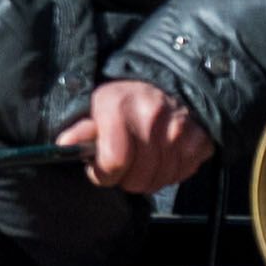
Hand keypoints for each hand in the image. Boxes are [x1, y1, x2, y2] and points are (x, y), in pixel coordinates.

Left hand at [59, 78, 214, 194]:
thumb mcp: (95, 108)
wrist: (167, 84)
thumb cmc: (124, 102)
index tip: (102, 167)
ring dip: (148, 177)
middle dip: (126, 177)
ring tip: (143, 159)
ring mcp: (181, 128)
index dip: (103, 173)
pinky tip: (163, 155)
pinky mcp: (201, 139)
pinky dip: (170, 172)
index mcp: (119, 106)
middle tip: (125, 163)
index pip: (114, 162)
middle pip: (137, 179)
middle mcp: (153, 116)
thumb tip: (64, 145)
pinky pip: (181, 175)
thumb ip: (81, 130)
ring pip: (160, 181)